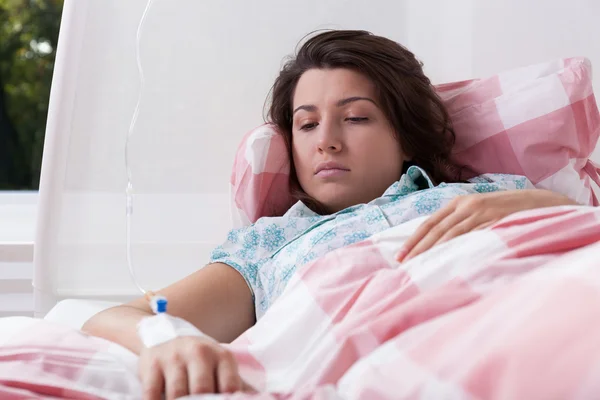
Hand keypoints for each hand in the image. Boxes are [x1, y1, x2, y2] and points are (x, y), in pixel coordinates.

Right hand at [139, 336, 254, 399]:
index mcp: (222, 356)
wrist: (166, 335)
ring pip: (176, 394)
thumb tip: (255, 399)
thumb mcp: (221, 366)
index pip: (229, 386)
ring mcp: (174, 357)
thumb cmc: (200, 359)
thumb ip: (235, 385)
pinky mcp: (152, 364)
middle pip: (201, 389)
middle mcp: (199, 353)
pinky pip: (151, 393)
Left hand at [396, 189, 576, 262]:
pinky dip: (457, 248)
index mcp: (459, 203)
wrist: (540, 203)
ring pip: (450, 234)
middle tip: (403, 263)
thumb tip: (438, 243)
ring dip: (433, 250)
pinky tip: (447, 259)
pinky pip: (472, 237)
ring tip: (419, 265)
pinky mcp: (495, 221)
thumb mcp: (479, 211)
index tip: (400, 255)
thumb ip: (460, 222)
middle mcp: (467, 205)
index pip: (430, 223)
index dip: (413, 239)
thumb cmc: (506, 211)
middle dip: (417, 247)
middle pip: (436, 229)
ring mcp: (481, 213)